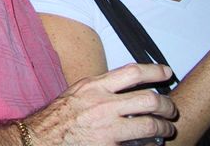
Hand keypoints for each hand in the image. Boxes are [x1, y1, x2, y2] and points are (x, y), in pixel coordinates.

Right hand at [28, 63, 176, 144]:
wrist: (39, 140)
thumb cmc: (57, 118)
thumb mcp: (78, 92)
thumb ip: (101, 88)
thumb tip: (126, 86)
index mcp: (95, 86)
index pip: (132, 72)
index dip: (154, 71)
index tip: (166, 72)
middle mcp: (103, 104)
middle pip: (149, 99)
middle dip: (166, 105)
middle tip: (170, 110)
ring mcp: (107, 128)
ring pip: (150, 125)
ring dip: (164, 128)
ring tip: (166, 129)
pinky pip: (138, 145)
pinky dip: (148, 145)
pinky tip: (150, 144)